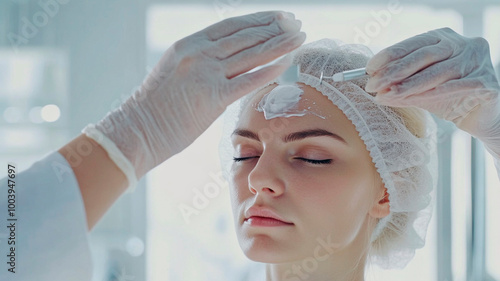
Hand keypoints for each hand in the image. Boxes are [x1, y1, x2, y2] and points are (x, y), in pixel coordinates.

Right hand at [89, 11, 305, 178]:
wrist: (137, 130)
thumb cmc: (156, 107)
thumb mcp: (176, 72)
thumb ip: (201, 63)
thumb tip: (229, 63)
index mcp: (189, 44)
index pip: (232, 26)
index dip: (259, 19)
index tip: (278, 17)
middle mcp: (199, 53)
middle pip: (246, 36)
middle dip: (275, 28)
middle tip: (296, 24)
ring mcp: (206, 73)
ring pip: (251, 53)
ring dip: (280, 44)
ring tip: (299, 37)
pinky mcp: (212, 97)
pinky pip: (248, 80)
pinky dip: (270, 69)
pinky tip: (287, 62)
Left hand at [365, 28, 499, 154]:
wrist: (478, 115)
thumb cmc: (446, 96)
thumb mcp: (419, 89)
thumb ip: (401, 86)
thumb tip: (376, 90)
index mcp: (444, 38)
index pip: (414, 43)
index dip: (390, 55)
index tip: (369, 68)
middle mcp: (464, 44)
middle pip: (425, 55)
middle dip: (396, 71)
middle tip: (373, 85)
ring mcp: (478, 61)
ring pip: (438, 72)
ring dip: (409, 85)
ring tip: (388, 95)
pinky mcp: (486, 82)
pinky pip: (456, 87)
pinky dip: (433, 94)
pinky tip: (414, 99)